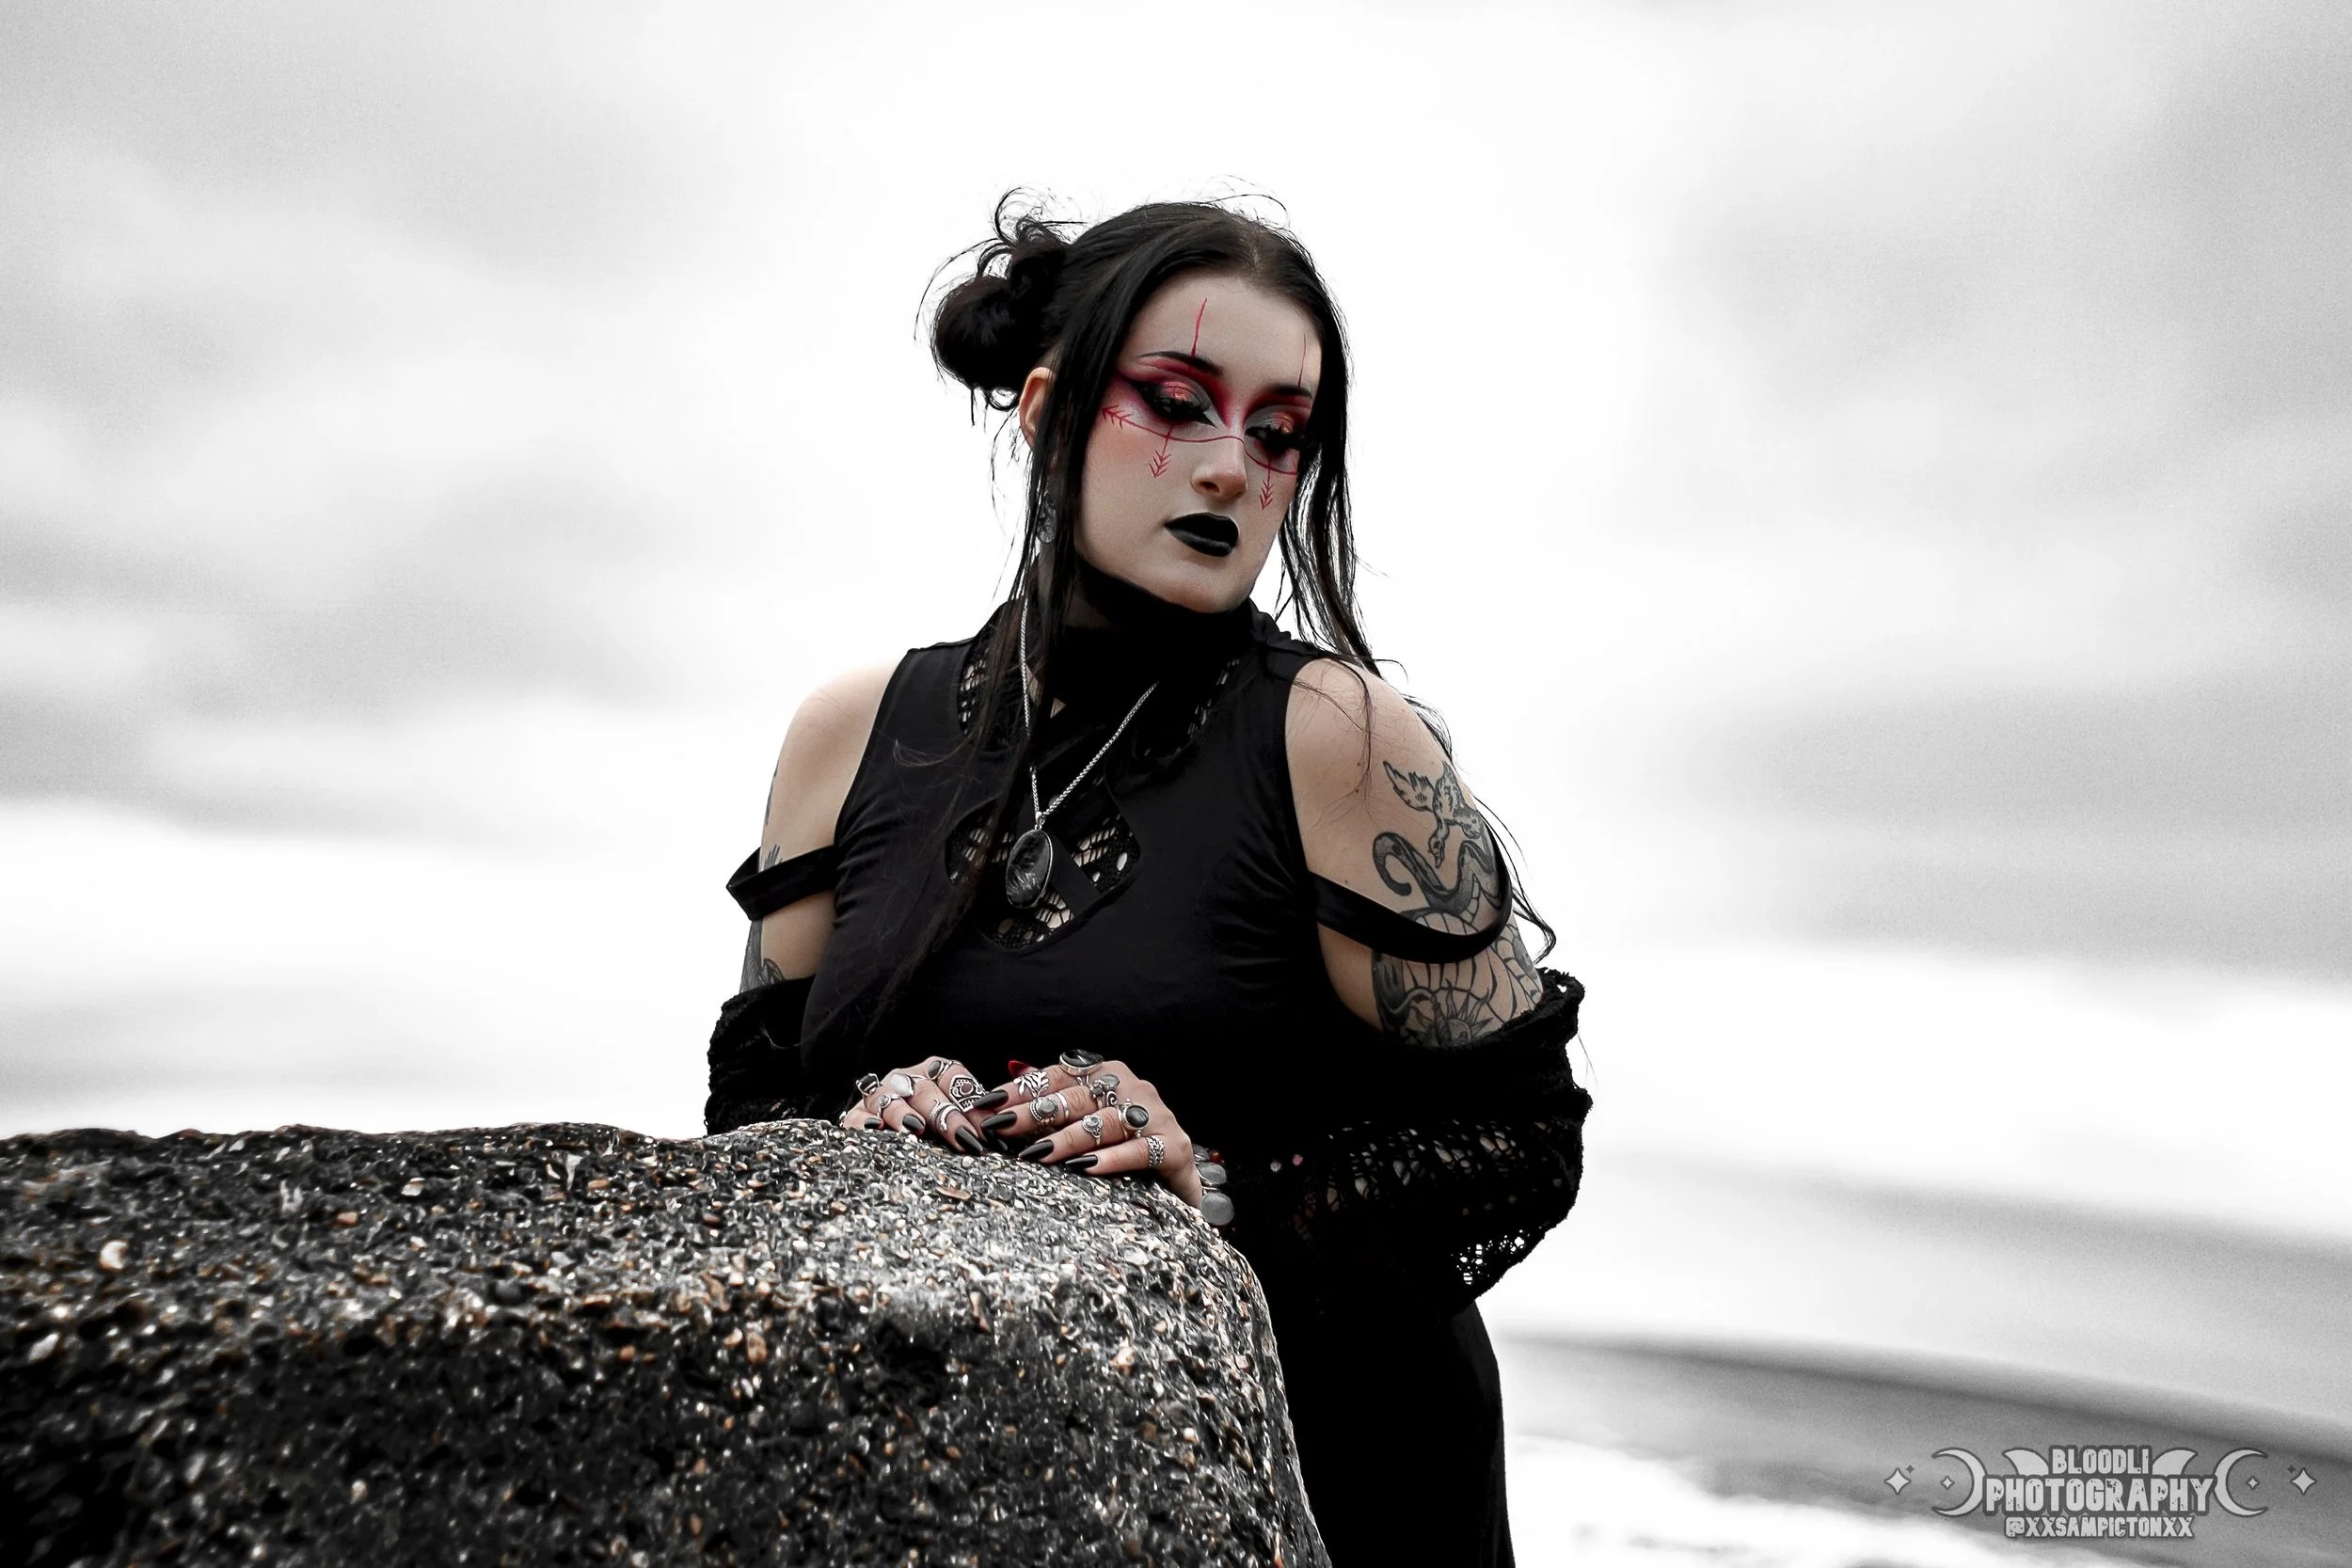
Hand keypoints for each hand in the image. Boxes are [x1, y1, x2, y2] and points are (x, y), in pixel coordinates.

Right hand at [839, 1057, 989, 1155]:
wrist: (889, 1134)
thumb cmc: (935, 1128)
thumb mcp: (957, 1120)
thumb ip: (977, 1119)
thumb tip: (1002, 1128)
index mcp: (934, 1072)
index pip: (952, 1075)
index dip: (970, 1101)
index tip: (986, 1128)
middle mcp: (906, 1078)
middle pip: (925, 1090)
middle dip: (946, 1115)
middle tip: (964, 1139)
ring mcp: (881, 1094)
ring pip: (890, 1098)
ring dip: (903, 1114)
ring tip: (916, 1130)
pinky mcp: (858, 1114)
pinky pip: (858, 1116)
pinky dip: (865, 1123)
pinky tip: (875, 1131)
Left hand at [978, 1051, 1206, 1210]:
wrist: (1178, 1182)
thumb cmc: (1125, 1146)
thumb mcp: (1086, 1118)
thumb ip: (1054, 1095)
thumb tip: (1011, 1069)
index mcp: (1108, 1074)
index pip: (1057, 1077)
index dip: (1021, 1090)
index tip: (986, 1105)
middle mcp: (1132, 1087)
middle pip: (1075, 1098)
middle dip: (1032, 1114)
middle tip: (999, 1128)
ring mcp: (1156, 1114)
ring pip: (1105, 1123)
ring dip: (1068, 1138)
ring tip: (1036, 1154)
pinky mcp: (1174, 1146)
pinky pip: (1139, 1151)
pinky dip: (1112, 1158)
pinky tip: (1085, 1168)